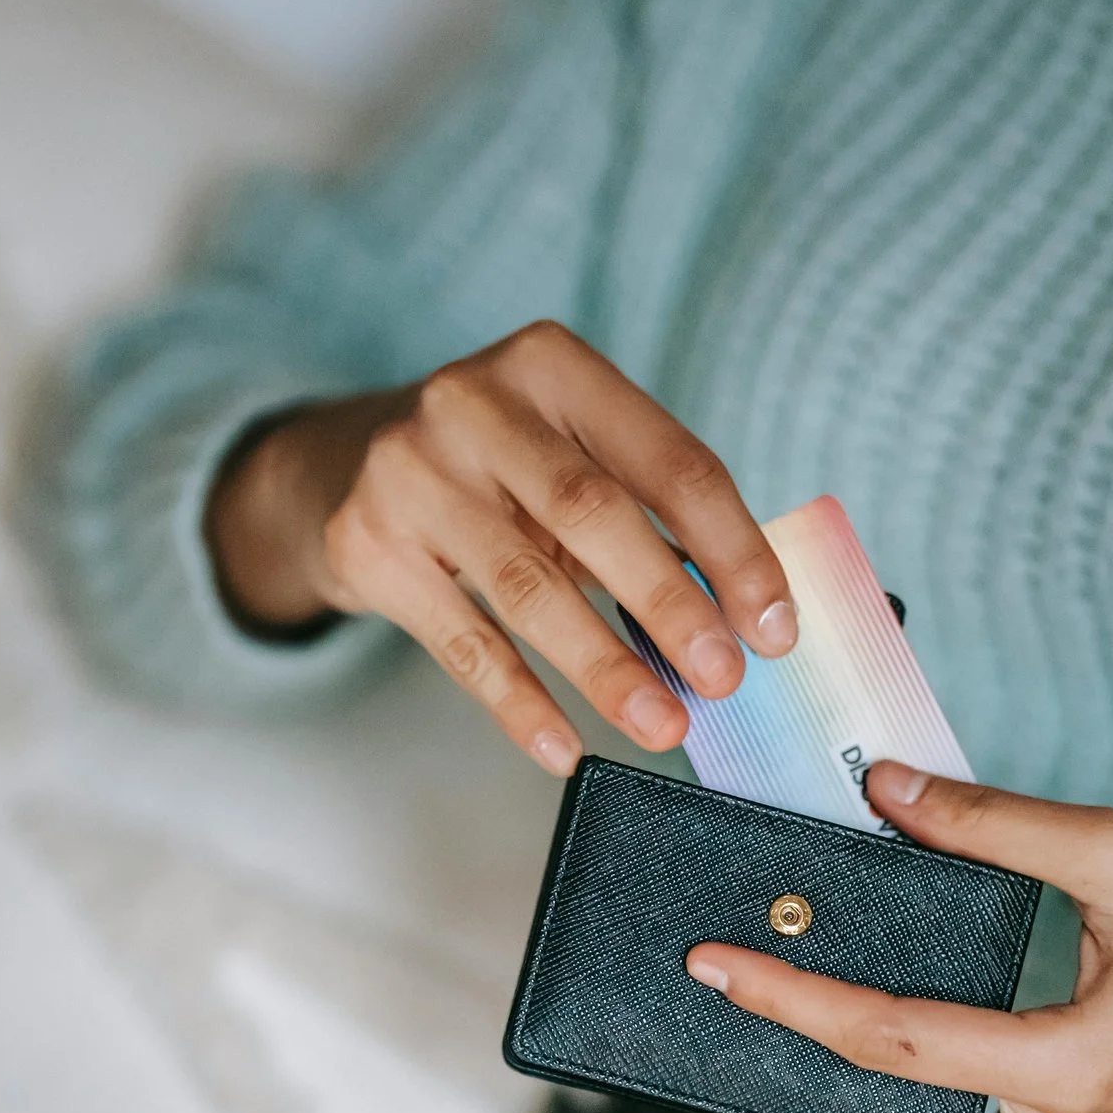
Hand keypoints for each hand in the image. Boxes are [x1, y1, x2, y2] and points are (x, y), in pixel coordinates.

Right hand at [207, 321, 795, 773]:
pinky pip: (461, 641)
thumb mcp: (569, 459)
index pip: (670, 460)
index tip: (774, 626)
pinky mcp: (367, 543)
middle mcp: (473, 402)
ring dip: (603, 666)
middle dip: (669, 602)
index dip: (732, 548)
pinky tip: (564, 747)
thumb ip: (649, 519)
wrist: (338, 469)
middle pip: (594, 512)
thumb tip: (746, 623)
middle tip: (724, 679)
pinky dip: (517, 702)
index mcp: (554, 364)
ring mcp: (409, 470)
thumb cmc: (494, 471)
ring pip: (526, 585)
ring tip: (661, 725)